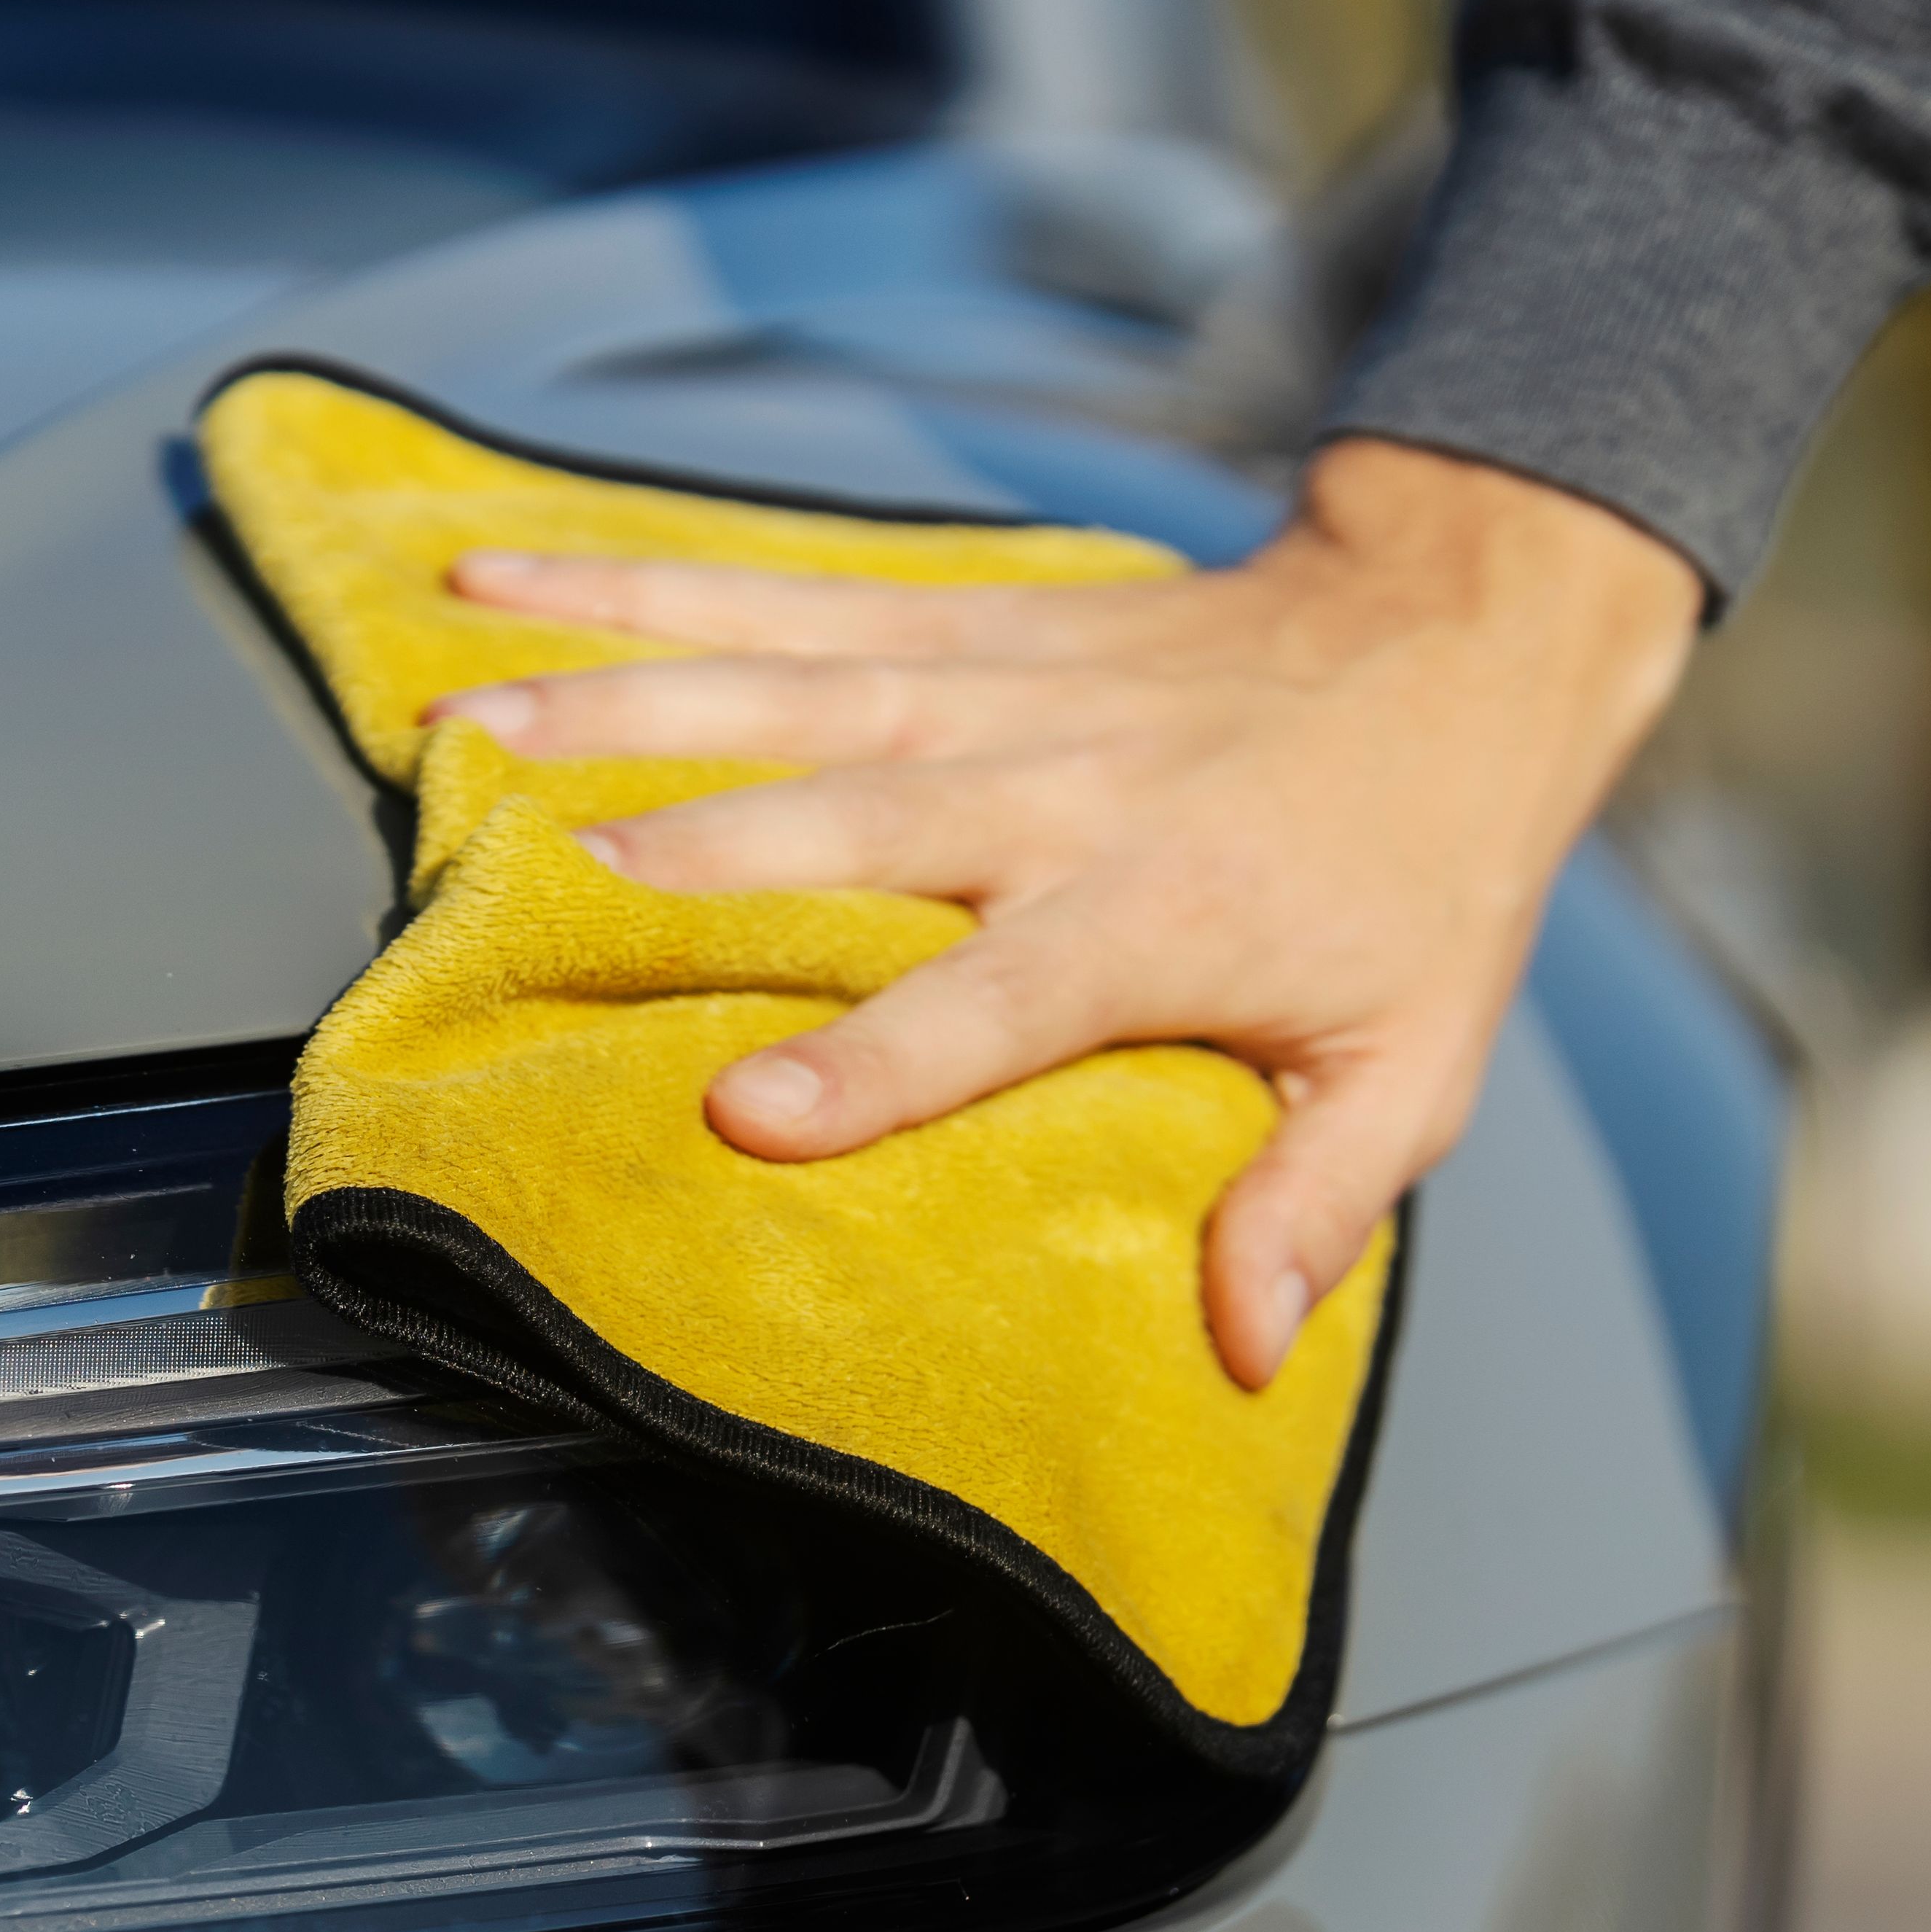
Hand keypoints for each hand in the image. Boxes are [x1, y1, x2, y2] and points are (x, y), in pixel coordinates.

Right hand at [431, 438, 1704, 1387]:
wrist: (1461, 633)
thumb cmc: (1421, 875)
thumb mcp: (1418, 1064)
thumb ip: (1317, 1203)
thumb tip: (1243, 1351)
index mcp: (1157, 913)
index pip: (998, 997)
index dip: (874, 1059)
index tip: (745, 1113)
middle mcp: (1055, 789)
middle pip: (849, 822)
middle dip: (691, 851)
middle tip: (544, 886)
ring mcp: (989, 691)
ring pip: (781, 689)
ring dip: (615, 697)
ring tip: (469, 717)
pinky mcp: (950, 626)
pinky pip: (776, 599)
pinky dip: (631, 582)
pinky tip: (497, 580)